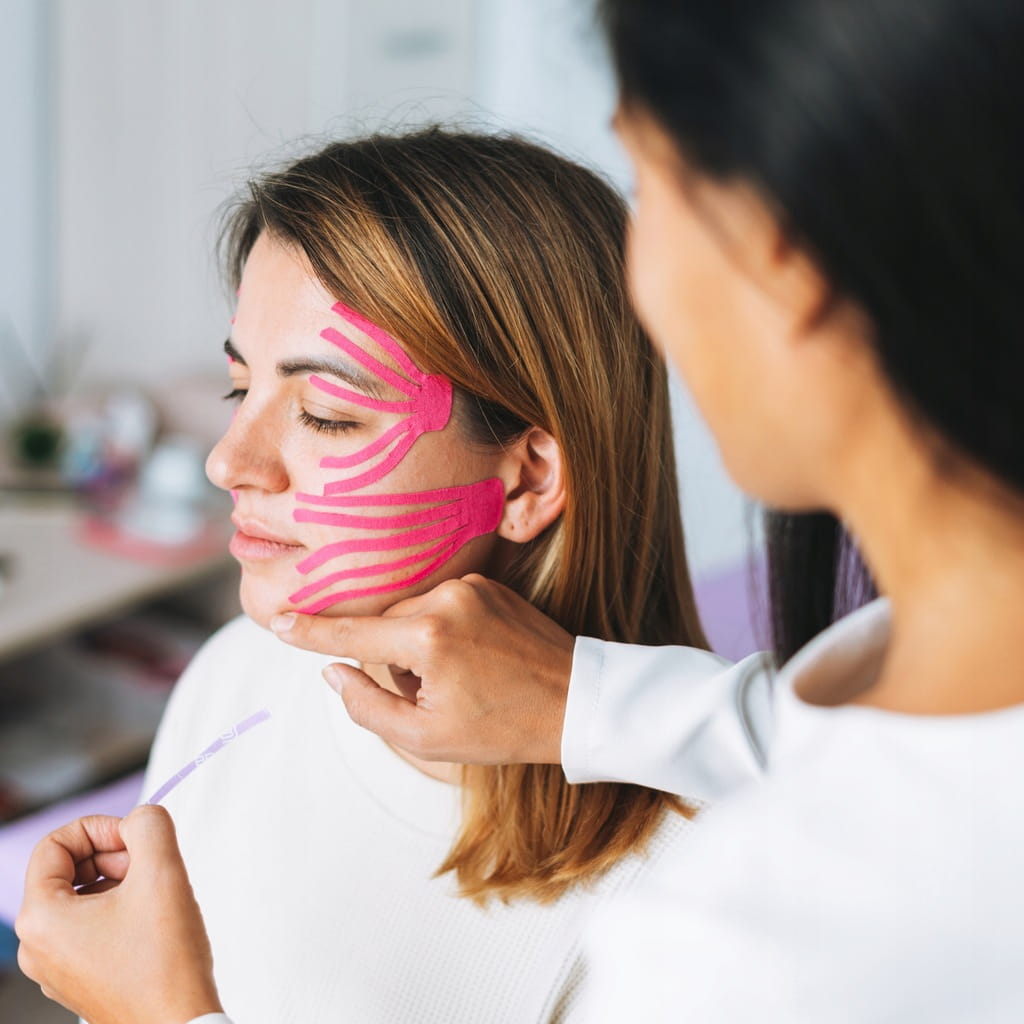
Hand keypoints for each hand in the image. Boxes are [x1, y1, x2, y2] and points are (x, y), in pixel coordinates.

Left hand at [16, 804, 222, 1023]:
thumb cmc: (165, 963)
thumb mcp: (161, 873)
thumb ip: (150, 825)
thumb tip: (142, 817)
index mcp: (40, 919)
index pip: (54, 843)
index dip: (100, 827)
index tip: (136, 836)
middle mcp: (38, 946)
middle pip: (68, 869)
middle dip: (114, 854)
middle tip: (152, 864)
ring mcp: (58, 966)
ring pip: (84, 896)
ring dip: (122, 880)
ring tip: (158, 893)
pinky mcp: (81, 978)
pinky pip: (93, 925)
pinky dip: (123, 909)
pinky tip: (156, 920)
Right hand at [272, 574, 573, 763]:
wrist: (576, 701)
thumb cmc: (504, 728)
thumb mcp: (427, 737)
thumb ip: (368, 705)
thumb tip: (333, 671)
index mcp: (428, 638)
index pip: (352, 634)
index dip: (310, 632)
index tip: (276, 621)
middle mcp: (446, 599)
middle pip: (384, 629)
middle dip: (393, 663)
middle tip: (433, 698)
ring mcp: (470, 586)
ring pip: (411, 616)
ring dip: (417, 648)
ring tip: (462, 681)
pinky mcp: (488, 583)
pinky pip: (441, 606)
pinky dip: (441, 632)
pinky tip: (475, 660)